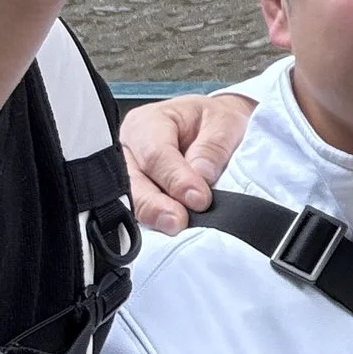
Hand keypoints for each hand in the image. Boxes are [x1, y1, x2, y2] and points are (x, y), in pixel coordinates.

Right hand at [122, 91, 257, 232]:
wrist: (216, 128)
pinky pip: (138, 214)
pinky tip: (167, 232)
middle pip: (133, 182)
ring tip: (175, 227)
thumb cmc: (215, 121)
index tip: (199, 198)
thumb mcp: (223, 122)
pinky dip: (153, 224)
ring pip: (131, 201)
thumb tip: (201, 177)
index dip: (176, 179)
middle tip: (178, 222)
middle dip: (155, 205)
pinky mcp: (137, 197)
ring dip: (152, 217)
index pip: (155, 154)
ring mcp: (129, 175)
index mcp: (148, 122)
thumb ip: (212, 148)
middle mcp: (130, 149)